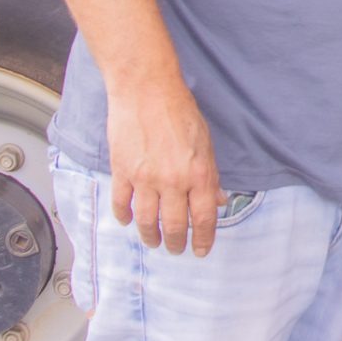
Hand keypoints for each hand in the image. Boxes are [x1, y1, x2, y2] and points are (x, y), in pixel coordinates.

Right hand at [107, 78, 224, 255]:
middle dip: (177, 244)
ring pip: (147, 222)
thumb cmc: (179, 111)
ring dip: (151, 237)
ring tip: (154, 241)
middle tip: (177, 249)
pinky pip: (122, 204)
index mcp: (199, 173)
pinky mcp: (122, 171)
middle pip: (175, 226)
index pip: (204, 218)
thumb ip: (211, 175)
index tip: (201, 250)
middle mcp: (173, 180)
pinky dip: (125, 217)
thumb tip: (219, 199)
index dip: (204, 239)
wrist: (147, 90)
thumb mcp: (206, 142)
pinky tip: (128, 220)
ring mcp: (146, 178)